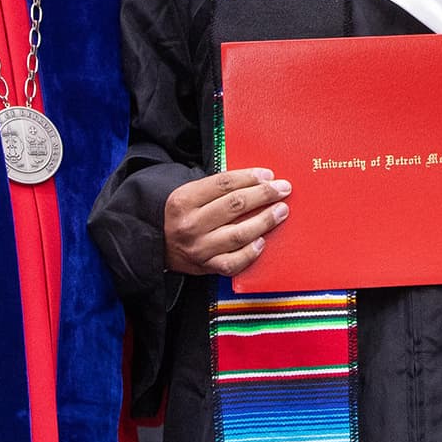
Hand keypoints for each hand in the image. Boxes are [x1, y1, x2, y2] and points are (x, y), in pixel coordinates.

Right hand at [164, 167, 290, 276]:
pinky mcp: (205, 267)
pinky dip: (251, 252)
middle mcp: (191, 224)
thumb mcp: (189, 195)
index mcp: (184, 200)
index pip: (224, 183)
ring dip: (265, 220)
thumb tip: (258, 180)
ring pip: (239, 233)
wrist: (158, 245)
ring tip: (281, 211)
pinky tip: (263, 241)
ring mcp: (199, 248)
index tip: (269, 175)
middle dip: (264, 195)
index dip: (250, 177)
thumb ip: (217, 188)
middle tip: (283, 189)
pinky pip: (234, 262)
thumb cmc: (182, 216)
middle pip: (235, 205)